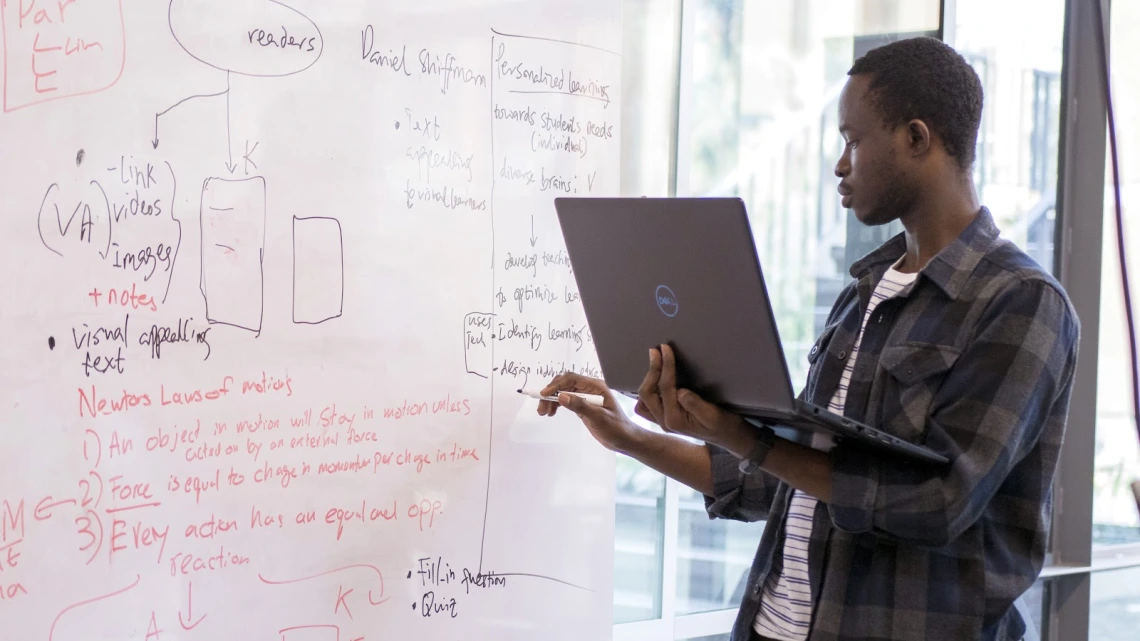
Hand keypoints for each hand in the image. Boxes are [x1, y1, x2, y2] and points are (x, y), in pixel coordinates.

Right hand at [537, 373, 640, 453]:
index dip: (556, 385)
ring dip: (552, 400)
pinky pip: (566, 400)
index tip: (544, 395)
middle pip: (565, 384)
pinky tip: (552, 412)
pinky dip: (557, 405)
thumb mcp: (599, 418)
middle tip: (541, 408)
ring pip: (564, 392)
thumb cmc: (616, 428)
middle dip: (551, 393)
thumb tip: (562, 397)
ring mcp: (586, 397)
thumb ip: (581, 406)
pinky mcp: (583, 406)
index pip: (571, 379)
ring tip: (544, 413)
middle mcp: (589, 389)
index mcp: (596, 386)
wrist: (625, 439)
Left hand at [637, 344, 751, 454]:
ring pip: (643, 400)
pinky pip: (647, 404)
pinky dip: (649, 390)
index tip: (666, 349)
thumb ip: (696, 405)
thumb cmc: (724, 425)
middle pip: (647, 394)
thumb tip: (681, 391)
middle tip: (656, 351)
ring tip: (655, 361)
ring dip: (647, 380)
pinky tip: (656, 377)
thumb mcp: (714, 415)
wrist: (728, 437)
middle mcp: (664, 422)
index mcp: (674, 420)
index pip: (665, 388)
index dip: (665, 366)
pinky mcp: (664, 418)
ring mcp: (662, 421)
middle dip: (652, 370)